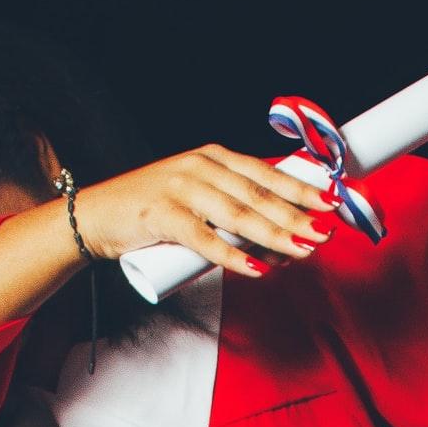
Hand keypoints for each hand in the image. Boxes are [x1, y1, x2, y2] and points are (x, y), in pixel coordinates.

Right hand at [74, 143, 346, 277]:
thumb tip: (282, 237)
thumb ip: (233, 208)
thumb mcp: (197, 196)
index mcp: (214, 158)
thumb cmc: (153, 211)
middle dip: (296, 215)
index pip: (266, 172)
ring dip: (274, 235)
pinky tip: (257, 269)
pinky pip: (204, 239)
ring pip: (238, 216)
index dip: (301, 187)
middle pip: (258, 195)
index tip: (333, 201)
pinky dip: (232, 256)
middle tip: (326, 233)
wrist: (94, 217)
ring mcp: (181, 189)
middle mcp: (200, 167)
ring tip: (303, 250)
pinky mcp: (161, 215)